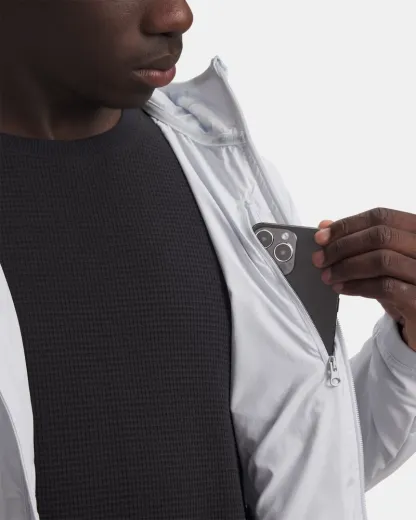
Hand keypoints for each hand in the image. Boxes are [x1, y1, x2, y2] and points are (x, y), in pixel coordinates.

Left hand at [312, 208, 415, 351]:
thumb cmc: (401, 284)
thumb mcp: (380, 260)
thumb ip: (357, 241)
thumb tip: (325, 227)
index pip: (382, 217)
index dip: (348, 225)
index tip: (321, 237)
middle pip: (381, 236)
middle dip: (342, 247)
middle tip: (319, 259)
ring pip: (382, 260)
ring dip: (347, 268)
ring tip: (327, 276)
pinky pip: (386, 287)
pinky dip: (358, 286)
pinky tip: (341, 288)